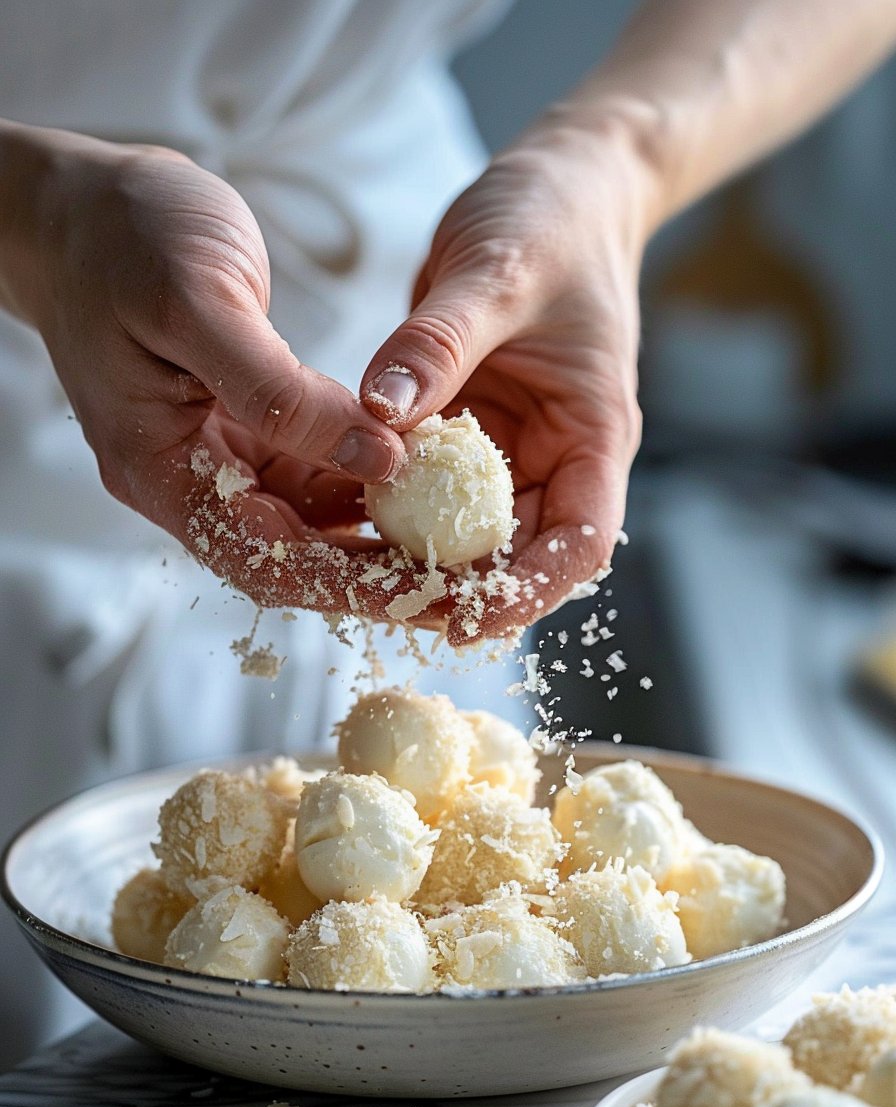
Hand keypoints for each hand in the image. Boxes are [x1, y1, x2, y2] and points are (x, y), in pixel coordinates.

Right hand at [1, 126, 427, 619]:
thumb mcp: (202, 305)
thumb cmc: (123, 238)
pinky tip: (424, 473)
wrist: (79, 201)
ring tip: (460, 539)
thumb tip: (378, 457)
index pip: (263, 560)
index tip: (427, 599)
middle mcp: (188, 481)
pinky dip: (365, 477)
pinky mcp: (244, 428)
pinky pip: (312, 472)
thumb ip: (282, 394)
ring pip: (309, 519)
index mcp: (159, 471)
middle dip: (376, 576)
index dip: (347, 587)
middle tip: (464, 587)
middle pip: (293, 557)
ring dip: (378, 531)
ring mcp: (217, 457)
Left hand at [360, 122, 651, 643]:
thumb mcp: (498, 271)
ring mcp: (511, 450)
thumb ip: (439, 343)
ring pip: (469, 533)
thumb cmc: (552, 219)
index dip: (529, 592)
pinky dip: (392, 509)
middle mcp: (556, 456)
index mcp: (594, 433)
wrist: (557, 184)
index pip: (580, 541)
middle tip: (379, 610)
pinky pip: (430, 490)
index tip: (468, 622)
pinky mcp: (468, 433)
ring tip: (348, 583)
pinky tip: (337, 522)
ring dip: (418, 560)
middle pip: (519, 556)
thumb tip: (380, 412)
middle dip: (458, 591)